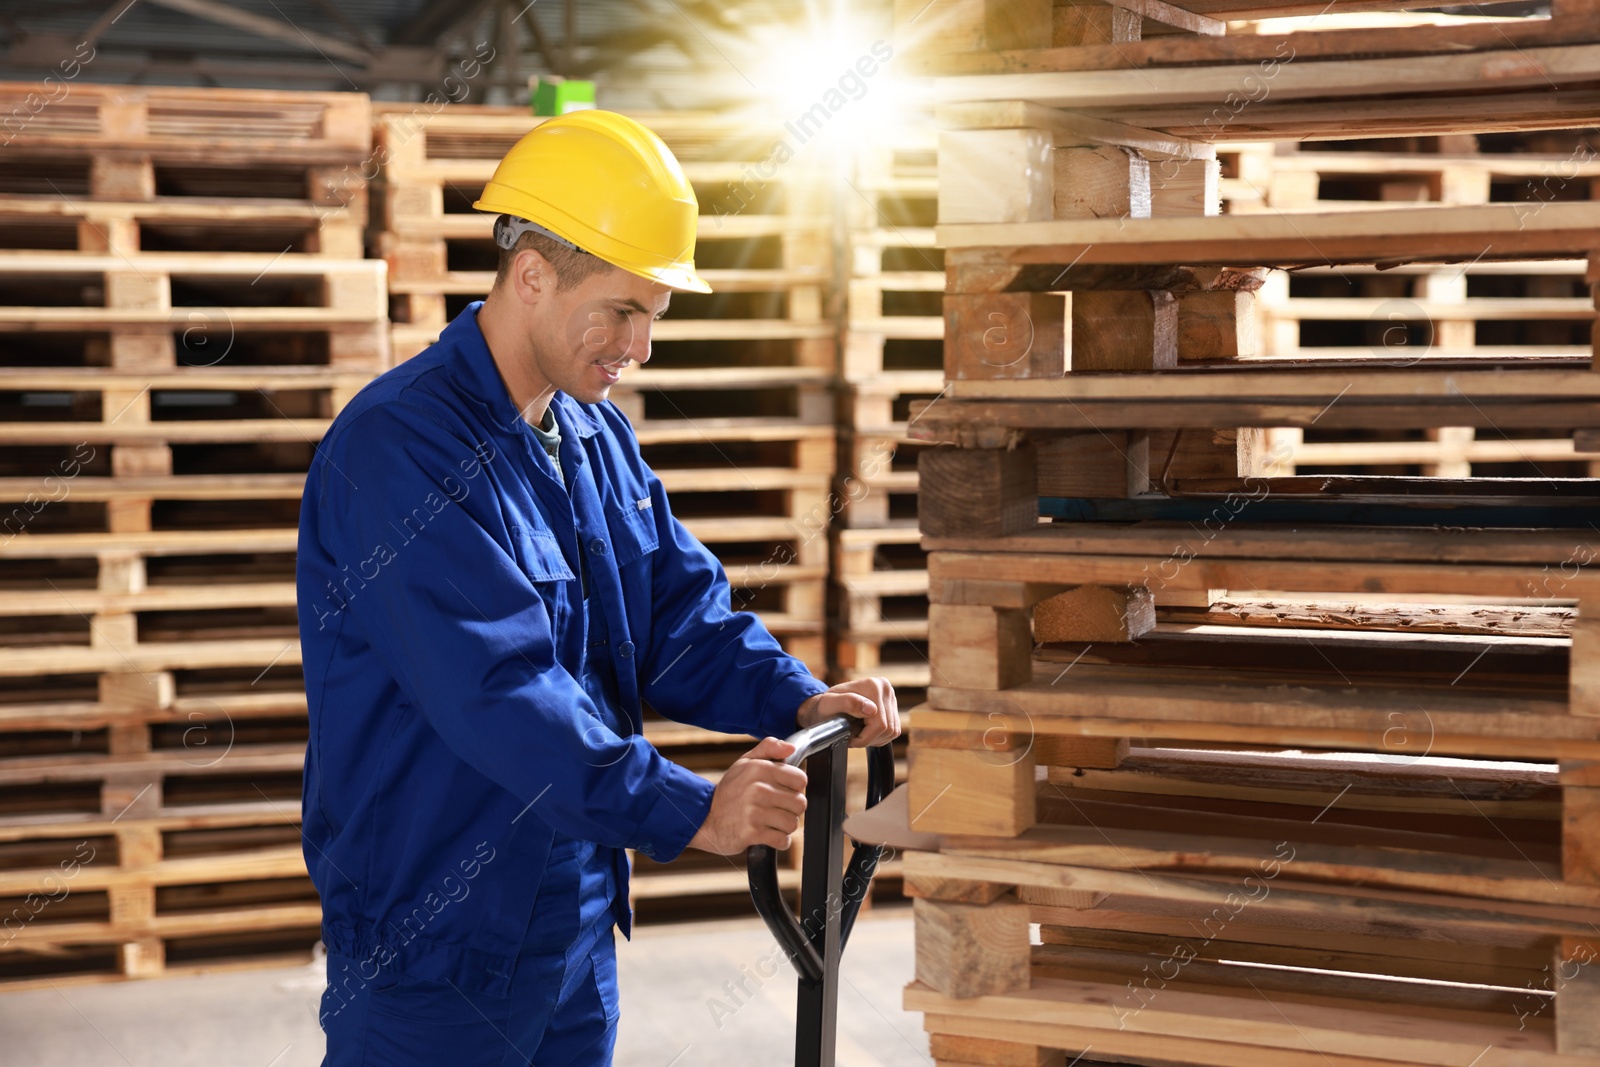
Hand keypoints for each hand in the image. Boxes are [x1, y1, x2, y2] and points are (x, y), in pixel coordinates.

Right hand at [687, 736, 807, 854]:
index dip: (795, 788)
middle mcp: (758, 789)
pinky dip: (779, 841)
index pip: (800, 780)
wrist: (705, 818)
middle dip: (791, 809)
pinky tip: (769, 834)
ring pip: (792, 823)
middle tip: (777, 809)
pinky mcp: (752, 833)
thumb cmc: (729, 791)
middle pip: (800, 803)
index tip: (784, 792)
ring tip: (772, 822)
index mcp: (760, 769)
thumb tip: (790, 748)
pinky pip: (782, 840)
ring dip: (785, 826)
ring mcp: (755, 812)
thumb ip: (769, 748)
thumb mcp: (745, 763)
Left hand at [796, 678, 899, 747]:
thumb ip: (849, 703)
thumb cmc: (825, 705)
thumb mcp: (830, 704)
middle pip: (888, 728)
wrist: (826, 704)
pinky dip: (880, 736)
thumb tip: (872, 709)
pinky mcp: (892, 706)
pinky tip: (866, 732)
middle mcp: (885, 688)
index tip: (850, 738)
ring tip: (858, 734)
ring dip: (875, 738)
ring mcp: (890, 697)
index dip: (865, 737)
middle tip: (853, 738)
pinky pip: (894, 730)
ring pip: (892, 731)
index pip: (880, 723)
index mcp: (873, 685)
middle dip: (869, 739)